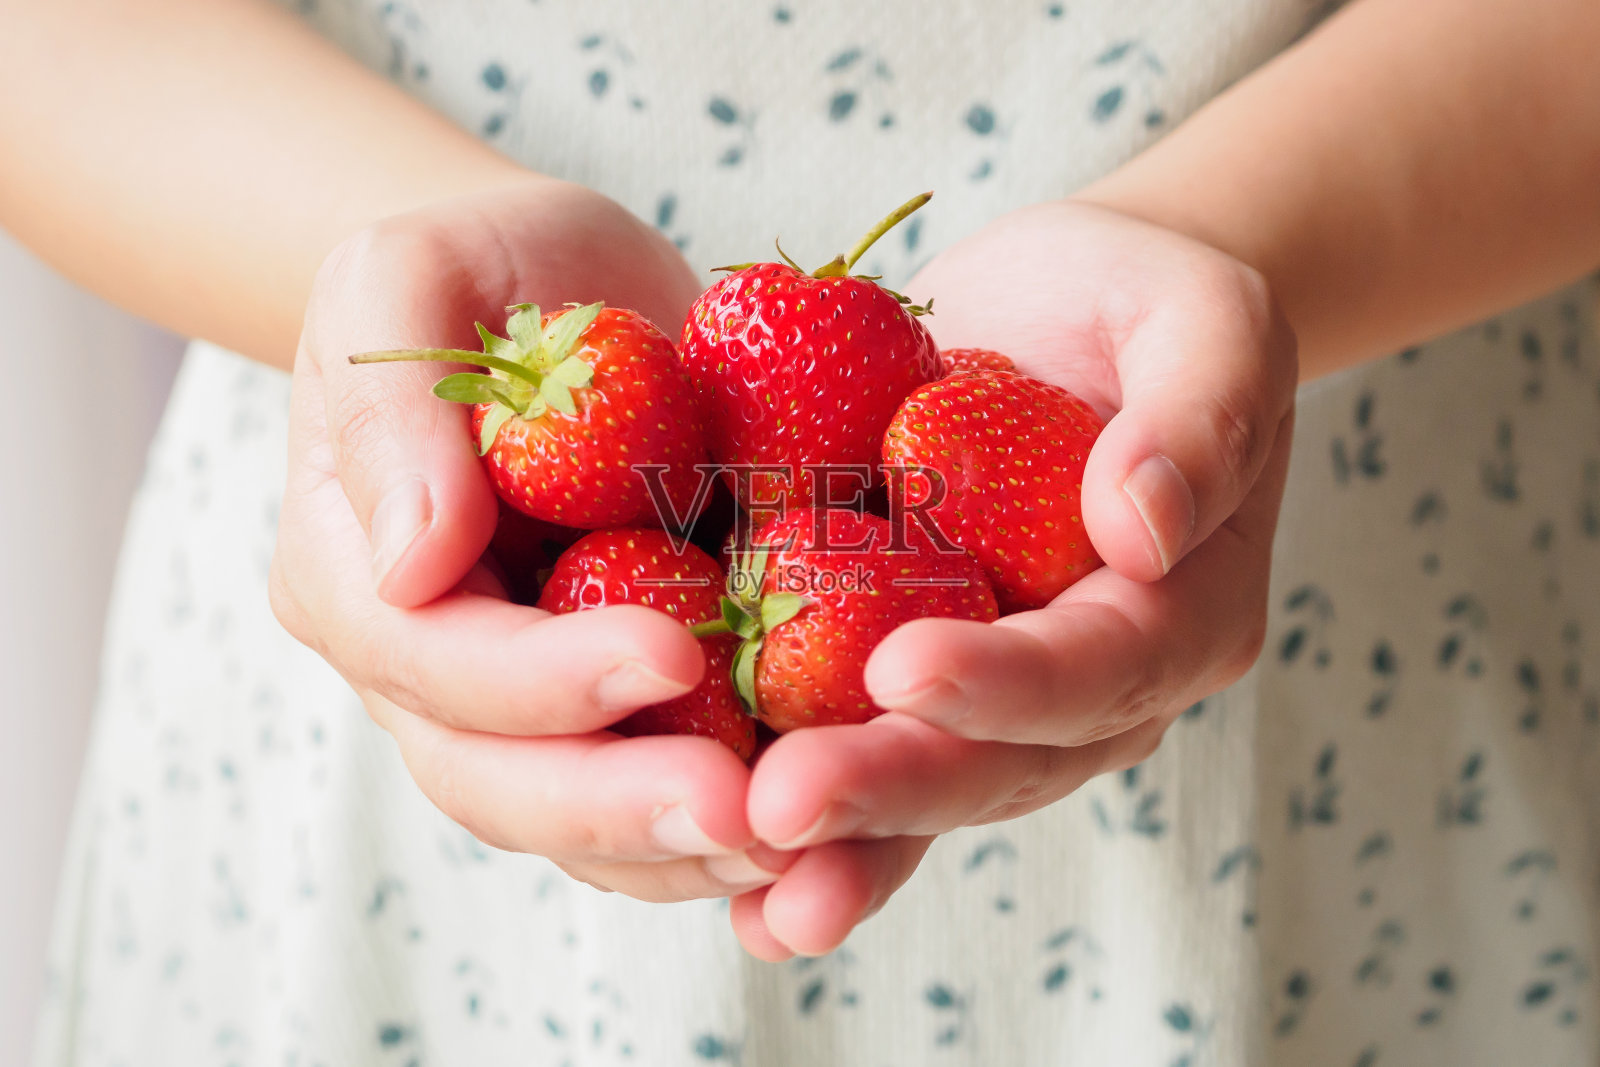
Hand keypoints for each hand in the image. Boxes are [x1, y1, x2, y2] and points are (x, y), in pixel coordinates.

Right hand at [269, 179, 791, 900]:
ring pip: (581, 823)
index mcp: (356, 578)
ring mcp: (520, 703)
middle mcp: (428, 670)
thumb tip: (413, 566)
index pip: (435, 664)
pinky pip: (663, 781)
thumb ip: (393, 414)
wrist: (558, 294)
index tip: (669, 649)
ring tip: (801, 839)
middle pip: (501, 780)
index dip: (543, 678)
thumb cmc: (478, 271)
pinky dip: (732, 819)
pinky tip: (824, 820)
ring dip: (687, 845)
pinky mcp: (618, 703)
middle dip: (622, 803)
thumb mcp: (404, 283)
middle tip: (748, 809)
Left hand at [730, 200, 1297, 956]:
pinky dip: (804, 817)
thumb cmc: (1142, 302)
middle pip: (999, 760)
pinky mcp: (903, 667)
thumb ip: (1202, 414)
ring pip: (924, 783)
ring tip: (745, 872)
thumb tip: (1144, 526)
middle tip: (782, 806)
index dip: (1007, 682)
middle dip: (893, 787)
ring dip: (838, 838)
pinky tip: (725, 874)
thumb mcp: (1205, 319)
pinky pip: (858, 745)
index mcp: (1177, 614)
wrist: (1065, 311)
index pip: (1099, 668)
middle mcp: (1086, 684)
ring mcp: (991, 689)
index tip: (903, 670)